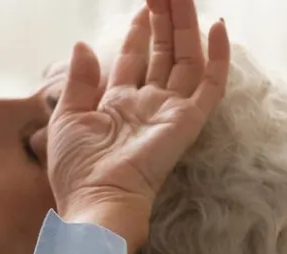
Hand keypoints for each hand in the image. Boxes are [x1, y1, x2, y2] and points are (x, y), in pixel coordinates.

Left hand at [47, 0, 230, 252]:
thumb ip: (79, 81)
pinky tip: (218, 27)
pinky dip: (218, 56)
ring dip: (186, 25)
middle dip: (165, 20)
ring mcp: (171, 112)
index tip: (144, 6)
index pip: (136, 59)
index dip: (140, 31)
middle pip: (163, 53)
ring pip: (186, 58)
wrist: (96, 201)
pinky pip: (211, 85)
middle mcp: (149, 105)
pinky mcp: (188, 121)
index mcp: (119, 105)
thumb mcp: (67, 117)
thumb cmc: (77, 170)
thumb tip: (82, 45)